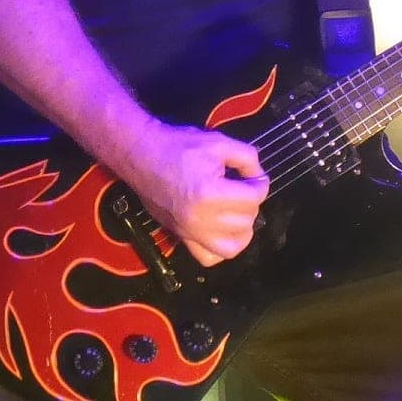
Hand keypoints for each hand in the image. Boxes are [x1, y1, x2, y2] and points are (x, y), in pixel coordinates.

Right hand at [128, 121, 268, 267]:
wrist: (141, 155)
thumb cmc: (177, 146)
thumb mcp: (218, 142)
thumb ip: (247, 158)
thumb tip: (259, 178)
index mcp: (209, 193)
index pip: (252, 198)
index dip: (260, 184)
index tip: (255, 177)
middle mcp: (199, 219)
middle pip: (245, 221)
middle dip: (251, 204)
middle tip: (243, 189)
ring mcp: (189, 232)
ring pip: (232, 247)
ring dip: (241, 230)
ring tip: (238, 212)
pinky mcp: (181, 237)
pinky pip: (208, 258)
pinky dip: (221, 249)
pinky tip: (222, 231)